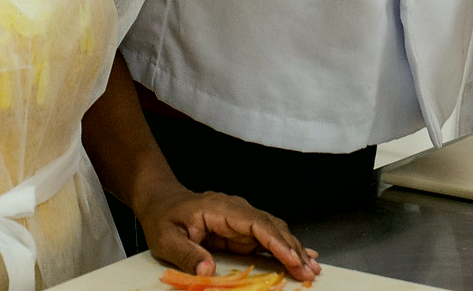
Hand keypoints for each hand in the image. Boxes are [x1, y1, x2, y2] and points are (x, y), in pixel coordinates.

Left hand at [138, 188, 320, 282]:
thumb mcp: (167, 239)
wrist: (161, 201)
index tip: (292, 258)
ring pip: (275, 232)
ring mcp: (241, 220)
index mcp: (222, 208)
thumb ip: (187, 255)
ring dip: (293, 250)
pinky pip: (268, 238)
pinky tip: (300, 257)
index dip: (276, 241)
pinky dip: (285, 249)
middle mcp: (238, 210)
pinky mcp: (241, 230)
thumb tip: (207, 271)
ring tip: (311, 269)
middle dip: (293, 249)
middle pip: (272, 227)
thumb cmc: (163, 218)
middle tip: (309, 272)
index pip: (256, 223)